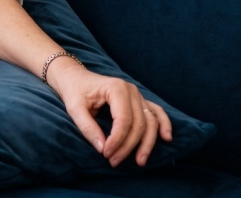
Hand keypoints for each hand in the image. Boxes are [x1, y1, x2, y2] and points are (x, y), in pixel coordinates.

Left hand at [46, 58, 172, 167]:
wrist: (75, 77)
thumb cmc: (74, 91)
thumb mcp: (74, 108)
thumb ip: (87, 127)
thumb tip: (102, 148)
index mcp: (116, 88)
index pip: (123, 120)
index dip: (117, 140)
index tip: (106, 154)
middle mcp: (131, 90)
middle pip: (138, 124)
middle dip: (128, 146)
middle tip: (113, 161)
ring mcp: (137, 95)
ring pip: (150, 122)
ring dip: (147, 143)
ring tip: (140, 162)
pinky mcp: (139, 100)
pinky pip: (156, 113)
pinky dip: (163, 125)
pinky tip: (166, 138)